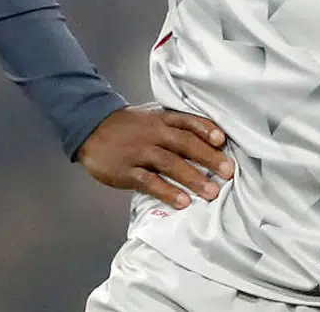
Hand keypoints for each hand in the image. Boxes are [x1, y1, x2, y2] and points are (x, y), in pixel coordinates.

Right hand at [76, 104, 234, 208]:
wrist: (90, 127)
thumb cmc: (128, 126)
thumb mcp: (151, 117)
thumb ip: (174, 127)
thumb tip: (209, 142)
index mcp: (161, 119)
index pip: (187, 121)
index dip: (205, 129)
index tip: (222, 140)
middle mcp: (153, 133)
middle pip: (184, 143)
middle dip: (208, 157)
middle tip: (228, 171)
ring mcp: (139, 152)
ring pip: (170, 164)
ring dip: (193, 177)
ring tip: (212, 191)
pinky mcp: (126, 171)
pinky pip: (149, 182)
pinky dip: (167, 192)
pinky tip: (183, 202)